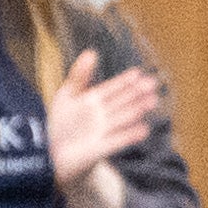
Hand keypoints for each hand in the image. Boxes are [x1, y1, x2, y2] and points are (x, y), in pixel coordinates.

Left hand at [45, 55, 167, 185]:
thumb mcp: (67, 95)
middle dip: (136, 93)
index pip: (113, 88)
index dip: (124, 81)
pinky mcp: (99, 149)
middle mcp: (102, 114)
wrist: (54, 155)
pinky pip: (117, 141)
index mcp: (94, 100)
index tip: (138, 73)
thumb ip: (79, 76)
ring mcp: (102, 131)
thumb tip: (92, 52)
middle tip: (153, 83)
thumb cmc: (61, 123)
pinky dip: (129, 135)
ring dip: (137, 109)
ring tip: (152, 101)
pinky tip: (144, 130)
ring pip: (123, 118)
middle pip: (122, 101)